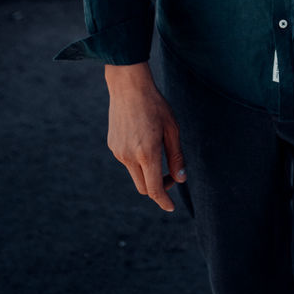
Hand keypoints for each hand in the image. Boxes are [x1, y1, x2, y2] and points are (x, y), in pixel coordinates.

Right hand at [105, 62, 186, 211]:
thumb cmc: (155, 105)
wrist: (128, 86)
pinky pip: (127, 161)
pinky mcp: (112, 146)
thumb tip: (181, 179)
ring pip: (135, 174)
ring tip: (156, 145)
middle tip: (170, 175)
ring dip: (148, 171)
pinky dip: (138, 159)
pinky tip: (143, 137)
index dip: (164, 201)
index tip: (171, 207)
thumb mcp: (172, 128)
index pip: (154, 189)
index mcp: (147, 153)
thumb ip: (176, 156)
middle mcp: (129, 157)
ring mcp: (118, 152)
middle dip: (158, 188)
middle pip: (144, 187)